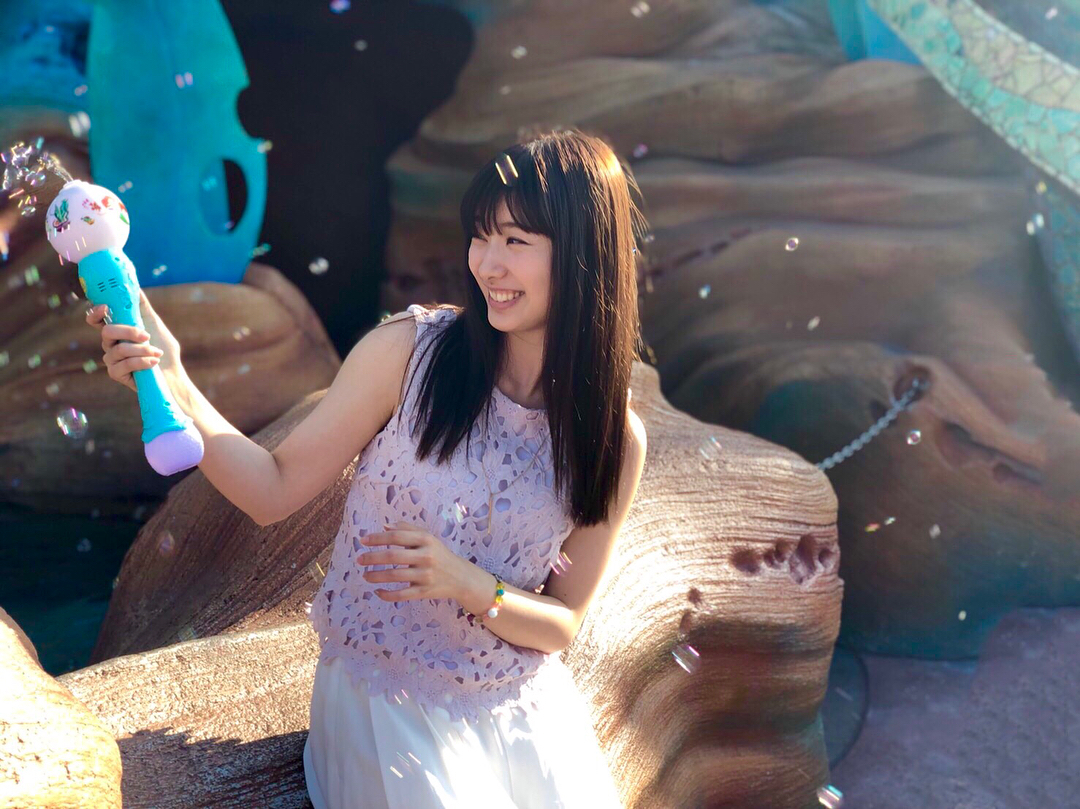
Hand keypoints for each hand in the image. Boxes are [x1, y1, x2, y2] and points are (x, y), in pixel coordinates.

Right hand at [86, 289, 182, 391]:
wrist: (172, 374)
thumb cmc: (163, 349)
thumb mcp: (154, 323)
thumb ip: (141, 307)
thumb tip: (134, 286)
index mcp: (118, 331)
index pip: (97, 320)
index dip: (96, 312)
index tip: (106, 307)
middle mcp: (111, 344)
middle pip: (107, 332)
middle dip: (128, 332)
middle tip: (146, 336)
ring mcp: (112, 359)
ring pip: (118, 349)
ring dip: (141, 350)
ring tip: (156, 353)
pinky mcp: (116, 374)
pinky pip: (123, 365)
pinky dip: (142, 362)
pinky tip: (153, 363)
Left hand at [356, 520, 485, 603]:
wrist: (460, 577)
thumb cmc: (439, 554)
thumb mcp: (427, 538)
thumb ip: (407, 529)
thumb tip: (384, 526)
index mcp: (426, 540)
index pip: (397, 536)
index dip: (377, 538)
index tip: (362, 540)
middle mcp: (427, 557)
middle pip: (393, 556)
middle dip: (372, 557)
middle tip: (359, 559)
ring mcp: (425, 576)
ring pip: (394, 576)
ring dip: (375, 576)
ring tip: (365, 575)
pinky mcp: (424, 592)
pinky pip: (401, 595)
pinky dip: (386, 594)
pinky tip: (377, 592)